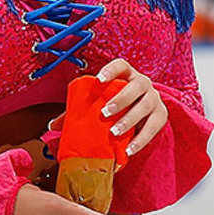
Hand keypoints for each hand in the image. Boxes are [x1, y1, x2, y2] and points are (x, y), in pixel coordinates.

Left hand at [48, 60, 168, 156]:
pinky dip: (142, 140)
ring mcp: (154, 99)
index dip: (111, 70)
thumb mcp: (101, 103)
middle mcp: (143, 83)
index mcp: (126, 74)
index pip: (121, 65)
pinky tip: (129, 150)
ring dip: (130, 119)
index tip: (98, 80)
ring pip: (146, 106)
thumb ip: (80, 109)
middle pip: (136, 86)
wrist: (143, 113)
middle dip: (121, 98)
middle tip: (105, 113)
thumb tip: (52, 125)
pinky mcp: (161, 116)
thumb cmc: (116, 104)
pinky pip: (154, 127)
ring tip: (114, 133)